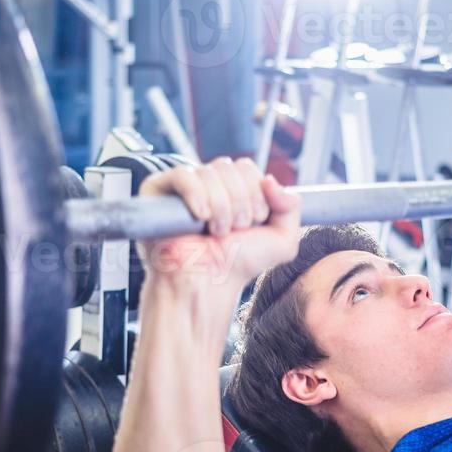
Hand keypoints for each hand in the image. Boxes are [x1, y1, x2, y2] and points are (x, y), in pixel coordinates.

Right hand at [137, 157, 300, 292]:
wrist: (208, 284)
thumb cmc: (237, 265)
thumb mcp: (282, 240)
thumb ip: (292, 206)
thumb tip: (270, 179)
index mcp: (234, 189)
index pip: (247, 167)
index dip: (255, 193)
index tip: (252, 223)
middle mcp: (209, 184)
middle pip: (230, 166)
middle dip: (239, 202)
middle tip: (233, 231)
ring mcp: (184, 187)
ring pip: (210, 172)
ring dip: (220, 207)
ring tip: (215, 232)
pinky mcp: (159, 191)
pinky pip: (183, 175)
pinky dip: (197, 195)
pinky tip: (200, 218)